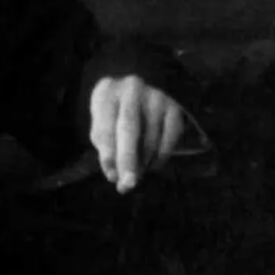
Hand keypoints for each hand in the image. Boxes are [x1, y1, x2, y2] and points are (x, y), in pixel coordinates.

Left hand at [89, 75, 185, 193]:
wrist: (133, 92)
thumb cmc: (112, 116)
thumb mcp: (101, 127)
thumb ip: (106, 150)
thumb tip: (116, 177)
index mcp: (107, 93)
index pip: (106, 125)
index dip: (109, 153)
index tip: (111, 176)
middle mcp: (132, 90)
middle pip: (130, 127)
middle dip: (128, 159)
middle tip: (129, 184)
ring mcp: (156, 97)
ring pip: (151, 136)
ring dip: (143, 163)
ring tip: (135, 177)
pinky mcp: (174, 107)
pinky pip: (170, 138)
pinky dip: (161, 156)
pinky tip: (152, 165)